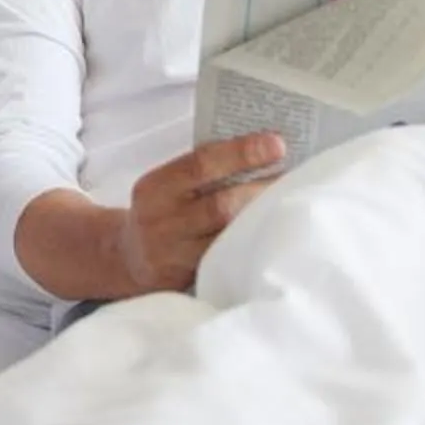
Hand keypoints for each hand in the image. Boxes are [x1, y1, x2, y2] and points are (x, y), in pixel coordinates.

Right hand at [114, 132, 288, 293]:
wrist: (129, 260)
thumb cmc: (163, 212)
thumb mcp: (167, 186)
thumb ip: (201, 173)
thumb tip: (263, 149)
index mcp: (154, 189)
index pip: (200, 164)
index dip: (241, 153)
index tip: (277, 144)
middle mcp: (161, 223)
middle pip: (220, 206)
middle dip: (261, 191)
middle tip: (295, 178)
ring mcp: (175, 257)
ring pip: (229, 240)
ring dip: (264, 221)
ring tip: (292, 203)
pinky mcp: (190, 280)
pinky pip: (230, 263)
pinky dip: (255, 246)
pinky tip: (276, 234)